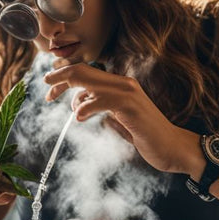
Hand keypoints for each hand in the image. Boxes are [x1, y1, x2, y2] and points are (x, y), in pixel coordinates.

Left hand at [43, 63, 199, 174]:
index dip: (66, 76)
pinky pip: (103, 100)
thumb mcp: (120, 120)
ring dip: (69, 89)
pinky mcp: (131, 107)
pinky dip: (87, 106)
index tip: (50, 87)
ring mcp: (128, 94)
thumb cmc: (147, 136)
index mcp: (120, 86)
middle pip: (84, 72)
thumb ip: (103, 110)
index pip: (87, 73)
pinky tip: (79, 117)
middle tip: (45, 85)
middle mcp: (124, 84)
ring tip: (58, 101)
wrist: (173, 148)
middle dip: (61, 76)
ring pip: (91, 81)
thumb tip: (82, 106)